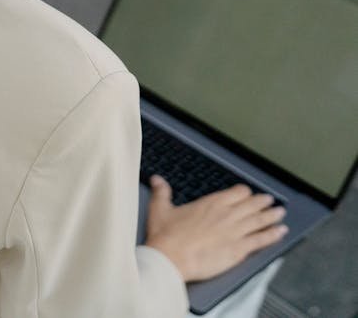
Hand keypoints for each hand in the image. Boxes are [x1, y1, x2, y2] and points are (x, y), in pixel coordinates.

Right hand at [143, 175, 287, 281]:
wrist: (171, 258)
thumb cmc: (166, 236)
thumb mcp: (160, 209)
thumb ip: (162, 192)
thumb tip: (157, 180)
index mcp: (211, 203)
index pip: (236, 193)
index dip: (244, 192)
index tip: (247, 193)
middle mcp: (227, 215)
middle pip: (252, 205)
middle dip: (263, 202)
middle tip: (271, 200)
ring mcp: (235, 232)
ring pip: (260, 221)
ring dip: (272, 216)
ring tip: (281, 213)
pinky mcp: (238, 250)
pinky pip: (261, 240)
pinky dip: (273, 235)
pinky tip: (281, 232)